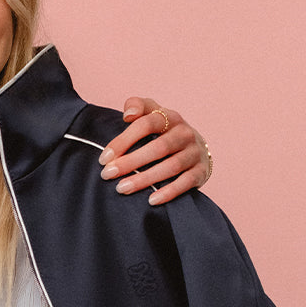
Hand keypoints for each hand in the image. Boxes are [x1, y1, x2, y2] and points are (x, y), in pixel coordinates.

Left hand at [98, 97, 212, 204]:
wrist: (197, 149)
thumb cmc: (164, 132)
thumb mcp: (152, 113)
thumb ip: (137, 106)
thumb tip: (127, 114)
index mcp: (170, 117)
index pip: (146, 124)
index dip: (124, 140)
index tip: (104, 158)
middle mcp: (185, 133)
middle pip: (158, 147)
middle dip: (131, 162)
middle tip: (108, 174)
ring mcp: (195, 153)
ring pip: (171, 166)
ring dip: (145, 179)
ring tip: (122, 188)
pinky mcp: (201, 172)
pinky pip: (186, 183)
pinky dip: (169, 192)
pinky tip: (151, 200)